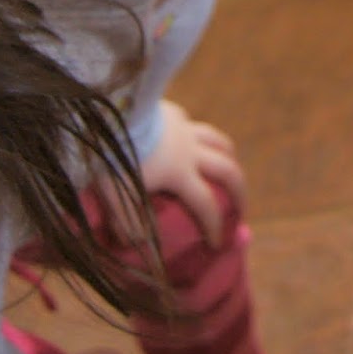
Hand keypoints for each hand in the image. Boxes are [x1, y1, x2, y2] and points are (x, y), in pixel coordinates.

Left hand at [106, 101, 243, 247]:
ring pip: (219, 141)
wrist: (111, 110)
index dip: (215, 225)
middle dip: (239, 191)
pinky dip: (199, 137)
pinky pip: (193, 125)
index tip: (217, 243)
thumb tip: (137, 243)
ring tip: (230, 169)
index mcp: (179, 173)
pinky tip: (191, 141)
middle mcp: (190, 150)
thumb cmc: (112, 154)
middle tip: (240, 208)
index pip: (206, 204)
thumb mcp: (116, 191)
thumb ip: (127, 219)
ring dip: (229, 158)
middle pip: (228, 170)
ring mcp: (184, 128)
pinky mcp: (173, 113)